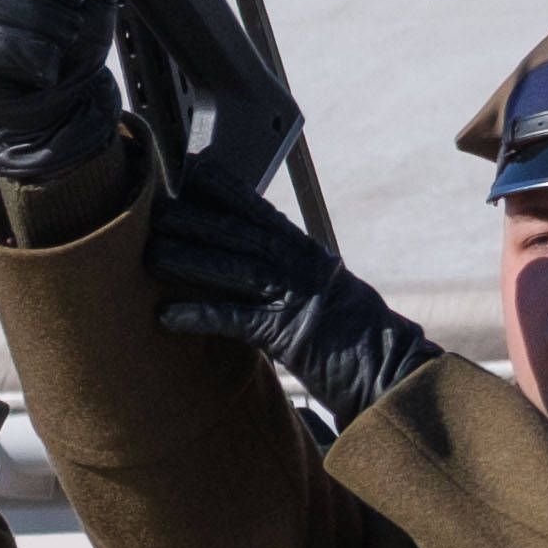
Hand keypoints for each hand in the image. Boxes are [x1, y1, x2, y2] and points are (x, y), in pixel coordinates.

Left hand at [145, 183, 436, 430]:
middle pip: (245, 234)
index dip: (228, 190)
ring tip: (150, 252)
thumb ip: (289, 282)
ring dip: (191, 258)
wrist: (398, 376)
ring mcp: (301, 299)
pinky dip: (201, 315)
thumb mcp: (323, 301)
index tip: (192, 170)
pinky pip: (239, 320)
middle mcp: (306, 269)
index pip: (263, 215)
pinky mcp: (293, 335)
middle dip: (197, 217)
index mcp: (311, 258)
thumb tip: (251, 270)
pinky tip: (166, 315)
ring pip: (239, 268)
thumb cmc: (356, 346)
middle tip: (152, 206)